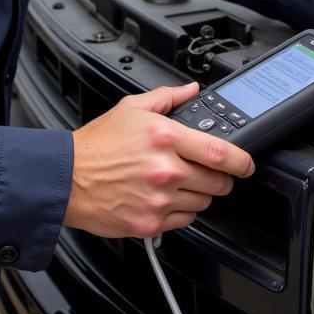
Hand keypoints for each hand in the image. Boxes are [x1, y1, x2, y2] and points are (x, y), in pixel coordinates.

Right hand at [63, 82, 254, 238]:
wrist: (67, 179)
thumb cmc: (97, 145)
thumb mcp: (132, 108)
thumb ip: (168, 98)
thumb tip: (192, 90)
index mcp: (165, 137)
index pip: (220, 152)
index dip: (242, 161)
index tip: (247, 163)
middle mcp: (165, 170)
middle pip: (217, 182)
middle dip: (221, 179)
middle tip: (210, 172)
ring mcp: (158, 199)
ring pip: (203, 203)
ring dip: (200, 194)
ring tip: (180, 183)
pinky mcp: (149, 223)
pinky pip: (185, 221)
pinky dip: (182, 212)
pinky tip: (167, 198)